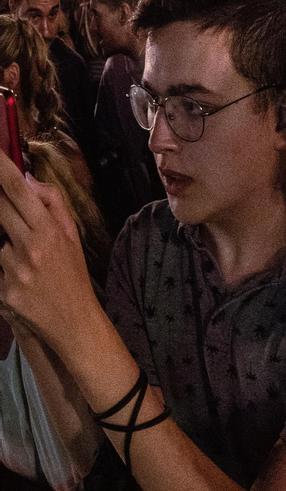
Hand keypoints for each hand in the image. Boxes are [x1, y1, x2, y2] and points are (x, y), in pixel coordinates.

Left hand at [0, 153, 98, 353]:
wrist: (73, 320)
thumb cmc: (72, 275)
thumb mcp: (71, 236)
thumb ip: (52, 205)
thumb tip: (29, 181)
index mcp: (49, 230)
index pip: (18, 191)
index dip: (2, 170)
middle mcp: (30, 247)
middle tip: (13, 215)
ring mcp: (14, 270)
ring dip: (5, 250)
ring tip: (30, 268)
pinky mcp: (3, 291)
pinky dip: (3, 273)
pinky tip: (23, 284)